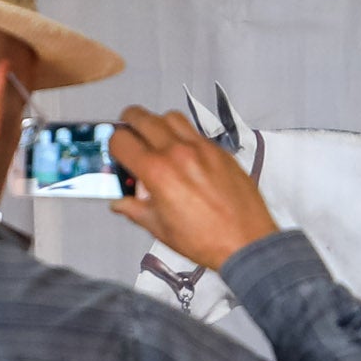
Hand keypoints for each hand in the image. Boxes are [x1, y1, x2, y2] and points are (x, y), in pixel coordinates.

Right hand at [107, 105, 280, 274]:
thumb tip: (120, 203)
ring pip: (170, 117)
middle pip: (142, 117)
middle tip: (130, 136)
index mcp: (157, 172)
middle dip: (129, 124)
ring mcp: (201, 149)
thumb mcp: (160, 229)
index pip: (121, 139)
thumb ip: (135, 210)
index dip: (113, 144)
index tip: (118, 152)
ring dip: (158, 124)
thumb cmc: (207, 241)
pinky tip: (184, 154)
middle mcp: (178, 153)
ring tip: (158, 141)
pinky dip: (184, 136)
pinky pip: (195, 131)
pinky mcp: (220, 151)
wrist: (247, 243)